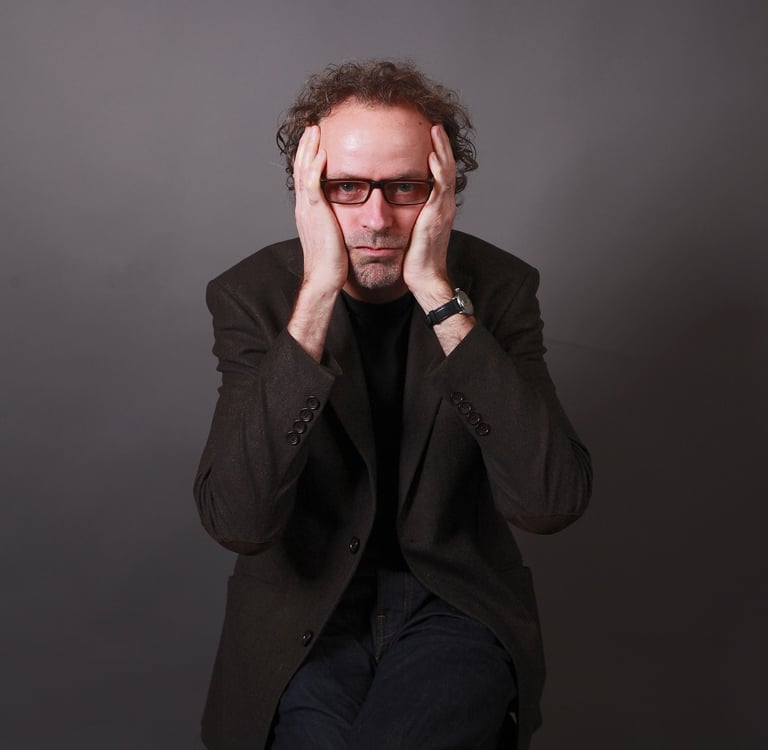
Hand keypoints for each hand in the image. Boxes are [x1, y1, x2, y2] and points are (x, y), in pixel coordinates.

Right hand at [293, 125, 347, 294]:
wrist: (325, 278)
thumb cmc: (332, 263)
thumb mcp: (333, 236)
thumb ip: (334, 222)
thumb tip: (344, 216)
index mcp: (308, 212)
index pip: (305, 179)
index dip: (308, 159)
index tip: (315, 143)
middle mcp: (304, 208)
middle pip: (301, 169)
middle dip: (306, 147)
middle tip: (313, 127)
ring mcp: (307, 210)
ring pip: (304, 171)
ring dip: (309, 149)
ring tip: (315, 130)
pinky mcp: (315, 214)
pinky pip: (312, 184)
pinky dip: (315, 167)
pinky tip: (322, 152)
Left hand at [402, 124, 456, 303]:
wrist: (424, 277)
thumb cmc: (415, 258)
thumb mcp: (411, 229)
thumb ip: (408, 214)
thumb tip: (393, 203)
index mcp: (438, 207)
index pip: (440, 173)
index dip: (437, 154)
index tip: (429, 136)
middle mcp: (444, 205)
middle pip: (447, 166)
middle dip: (441, 145)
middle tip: (435, 124)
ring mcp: (443, 209)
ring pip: (447, 172)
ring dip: (441, 149)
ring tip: (435, 130)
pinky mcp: (437, 216)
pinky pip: (440, 187)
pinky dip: (438, 169)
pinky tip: (432, 156)